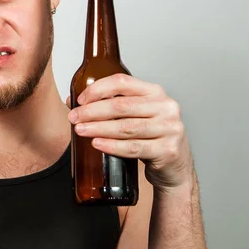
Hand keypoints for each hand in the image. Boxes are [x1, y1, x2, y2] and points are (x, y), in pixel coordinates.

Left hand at [67, 73, 192, 190]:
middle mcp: (165, 107)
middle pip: (121, 106)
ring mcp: (169, 128)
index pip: (122, 82)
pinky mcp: (168, 150)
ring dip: (99, 128)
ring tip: (81, 130)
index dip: (98, 89)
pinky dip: (112, 146)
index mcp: (155, 92)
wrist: (176, 166)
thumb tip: (72, 101)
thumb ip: (110, 106)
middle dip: (92, 111)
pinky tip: (97, 144)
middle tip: (74, 117)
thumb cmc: (151, 136)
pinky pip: (133, 148)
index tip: (81, 99)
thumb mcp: (135, 115)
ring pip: (126, 127)